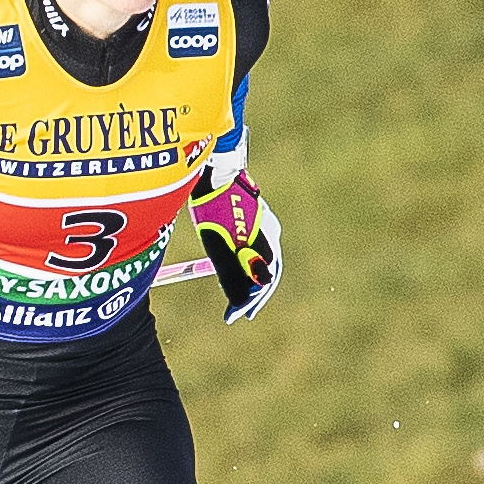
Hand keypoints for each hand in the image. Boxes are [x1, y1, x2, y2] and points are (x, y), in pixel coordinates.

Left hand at [192, 170, 281, 323]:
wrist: (213, 167)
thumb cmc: (213, 204)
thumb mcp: (217, 243)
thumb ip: (230, 271)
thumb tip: (239, 300)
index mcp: (266, 241)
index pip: (263, 280)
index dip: (249, 300)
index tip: (234, 316)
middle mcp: (270, 233)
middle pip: (265, 272)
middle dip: (253, 295)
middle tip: (240, 313)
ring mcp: (263, 223)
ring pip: (261, 260)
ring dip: (250, 280)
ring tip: (237, 298)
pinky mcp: (252, 217)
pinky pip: (254, 247)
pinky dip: (245, 263)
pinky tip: (233, 269)